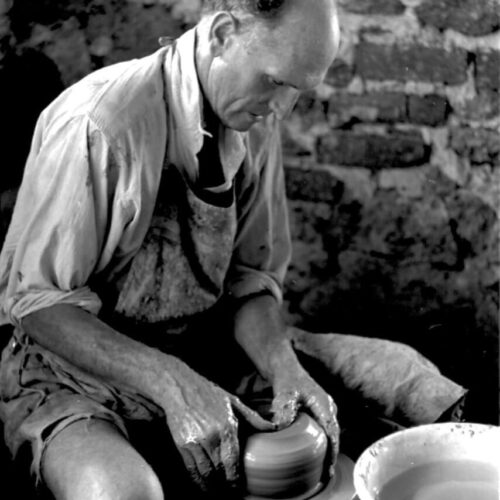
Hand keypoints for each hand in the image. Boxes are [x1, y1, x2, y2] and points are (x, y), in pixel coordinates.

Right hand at [163, 361, 274, 491]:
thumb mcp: (234, 401)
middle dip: (225, 486)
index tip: (240, 488)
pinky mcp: (182, 444)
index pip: (233, 462)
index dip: (236, 480)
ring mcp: (195, 441)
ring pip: (205, 474)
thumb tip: (274, 427)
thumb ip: (253, 417)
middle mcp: (211, 436)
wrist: (180, 387)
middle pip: (220, 472)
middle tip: (231, 494)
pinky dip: (198, 480)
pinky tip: (204, 485)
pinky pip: (191, 469)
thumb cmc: (209, 393)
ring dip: (212, 487)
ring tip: (218, 493)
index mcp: (227, 426)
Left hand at [271, 364, 339, 477]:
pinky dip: (324, 441)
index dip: (333, 449)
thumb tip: (282, 428)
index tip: (330, 465)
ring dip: (329, 448)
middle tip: (327, 474)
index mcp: (323, 404)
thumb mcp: (284, 395)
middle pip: (334, 434)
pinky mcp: (321, 410)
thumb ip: (285, 410)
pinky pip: (325, 428)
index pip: (332, 431)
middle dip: (332, 453)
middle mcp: (328, 407)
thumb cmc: (287, 381)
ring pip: (331, 431)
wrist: (287, 369)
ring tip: (325, 469)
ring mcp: (326, 408)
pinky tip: (319, 453)